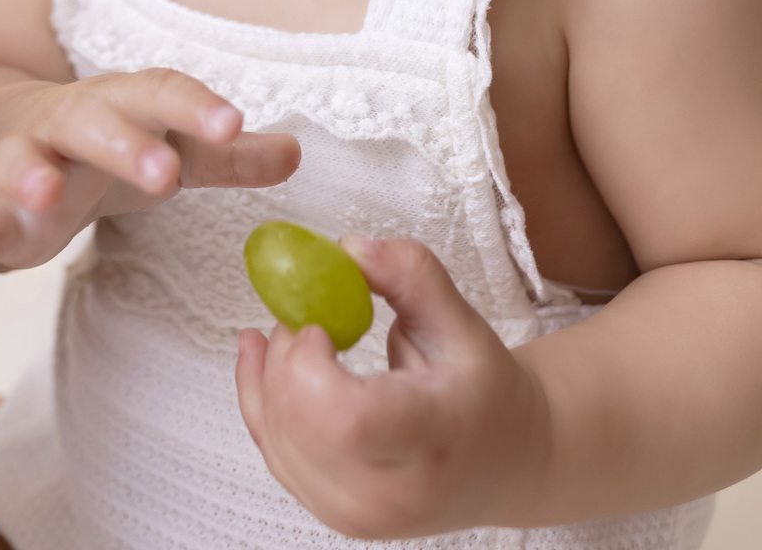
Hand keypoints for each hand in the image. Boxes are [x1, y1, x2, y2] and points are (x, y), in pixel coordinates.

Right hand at [0, 67, 299, 289]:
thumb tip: (296, 153)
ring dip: (30, 173)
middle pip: (95, 121)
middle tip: (164, 172)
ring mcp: (24, 162)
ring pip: (24, 160)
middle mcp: (71, 122)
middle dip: (126, 142)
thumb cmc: (99, 143)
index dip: (196, 107)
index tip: (234, 123)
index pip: (162, 92)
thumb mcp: (162, 143)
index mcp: (123, 103)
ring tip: (42, 193)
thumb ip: (224, 155)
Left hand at [235, 237, 550, 538]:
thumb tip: (347, 249)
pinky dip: (257, 395)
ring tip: (301, 330)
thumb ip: (409, 274)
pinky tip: (258, 352)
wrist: (503, 462)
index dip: (309, 363)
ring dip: (269, 369)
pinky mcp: (328, 511)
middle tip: (315, 314)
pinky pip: (270, 450)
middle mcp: (389, 493)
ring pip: (274, 435)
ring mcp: (353, 513)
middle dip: (287, 352)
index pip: (346, 420)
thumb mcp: (463, 320)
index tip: (322, 321)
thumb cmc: (485, 392)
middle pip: (297, 424)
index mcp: (432, 439)